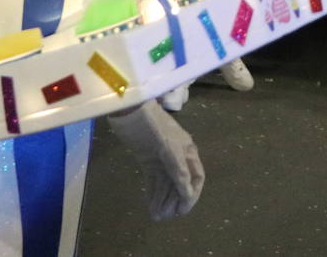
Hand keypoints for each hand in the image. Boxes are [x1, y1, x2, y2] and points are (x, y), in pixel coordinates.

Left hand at [108, 100, 204, 219]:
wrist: (130, 110)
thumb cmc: (151, 125)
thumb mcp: (168, 147)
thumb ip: (178, 169)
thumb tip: (187, 193)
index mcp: (187, 150)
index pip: (196, 177)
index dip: (191, 195)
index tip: (183, 211)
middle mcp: (177, 156)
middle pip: (180, 183)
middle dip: (174, 200)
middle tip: (166, 216)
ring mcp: (162, 158)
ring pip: (166, 184)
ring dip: (162, 200)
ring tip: (156, 216)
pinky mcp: (148, 160)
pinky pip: (154, 180)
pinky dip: (153, 193)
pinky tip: (151, 205)